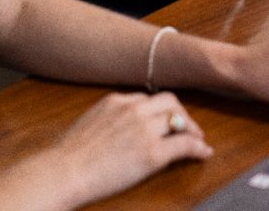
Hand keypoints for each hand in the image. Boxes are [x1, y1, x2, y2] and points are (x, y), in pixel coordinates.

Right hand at [44, 92, 211, 207]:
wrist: (64, 170)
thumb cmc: (67, 156)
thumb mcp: (89, 123)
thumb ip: (107, 119)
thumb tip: (114, 128)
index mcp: (117, 100)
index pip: (147, 98)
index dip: (160, 110)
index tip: (164, 119)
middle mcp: (133, 109)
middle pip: (169, 102)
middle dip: (180, 114)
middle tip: (187, 127)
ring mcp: (144, 129)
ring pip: (179, 119)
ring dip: (192, 128)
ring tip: (198, 138)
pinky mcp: (152, 152)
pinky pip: (183, 145)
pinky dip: (198, 147)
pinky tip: (204, 153)